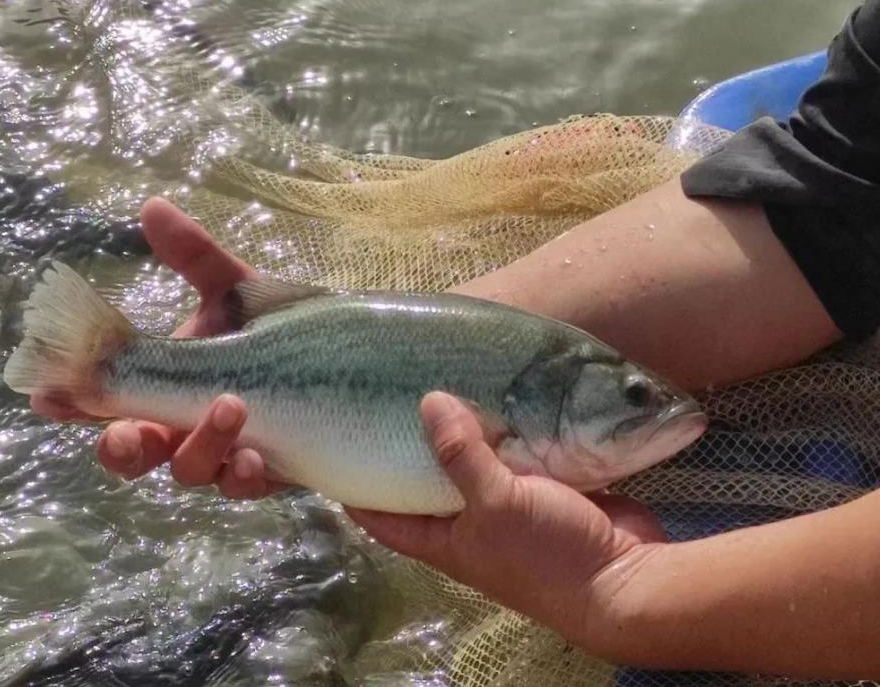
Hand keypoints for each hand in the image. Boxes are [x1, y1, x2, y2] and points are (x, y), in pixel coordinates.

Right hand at [31, 198, 284, 497]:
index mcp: (166, 385)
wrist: (343, 363)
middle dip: (124, 447)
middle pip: (136, 455)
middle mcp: (185, 426)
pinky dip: (244, 473)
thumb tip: (153, 206)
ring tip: (231, 406)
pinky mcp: (268, 473)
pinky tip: (255, 456)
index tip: (49, 397)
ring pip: (193, 471)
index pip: (110, 400)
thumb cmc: (276, 328)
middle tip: (126, 433)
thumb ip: (194, 257)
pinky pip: (245, 485)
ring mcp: (224, 454)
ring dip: (203, 444)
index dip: (76, 404)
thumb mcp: (235, 291)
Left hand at [345, 391, 667, 651]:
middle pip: (424, 484)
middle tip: (389, 396)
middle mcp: (467, 526)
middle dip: (409, 446)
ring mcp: (505, 508)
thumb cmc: (547, 553)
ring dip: (462, 434)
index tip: (336, 445)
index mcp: (443, 541)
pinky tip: (496, 397)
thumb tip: (428, 401)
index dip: (355, 488)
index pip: (381, 517)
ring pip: (471, 466)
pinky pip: (512, 457)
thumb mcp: (497, 503)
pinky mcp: (540, 491)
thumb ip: (461, 455)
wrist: (625, 577)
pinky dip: (504, 432)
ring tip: (440, 384)